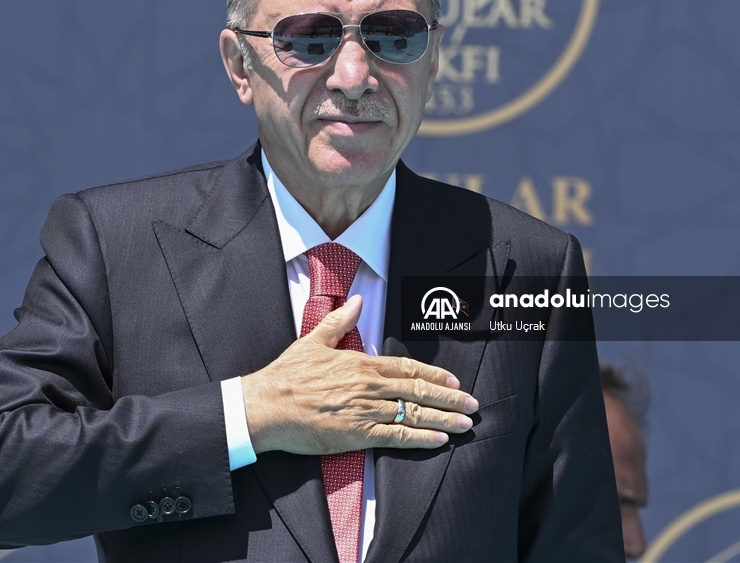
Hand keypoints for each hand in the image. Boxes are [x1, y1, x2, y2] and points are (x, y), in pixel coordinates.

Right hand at [241, 295, 478, 454]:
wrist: (267, 406)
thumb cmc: (286, 375)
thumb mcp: (313, 340)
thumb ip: (341, 322)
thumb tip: (358, 301)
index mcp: (360, 363)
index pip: (406, 367)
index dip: (433, 374)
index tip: (453, 379)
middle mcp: (368, 386)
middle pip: (418, 390)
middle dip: (449, 397)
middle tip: (472, 403)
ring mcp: (365, 411)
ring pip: (413, 413)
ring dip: (443, 418)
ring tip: (465, 422)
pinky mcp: (357, 434)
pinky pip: (396, 436)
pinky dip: (421, 437)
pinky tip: (439, 439)